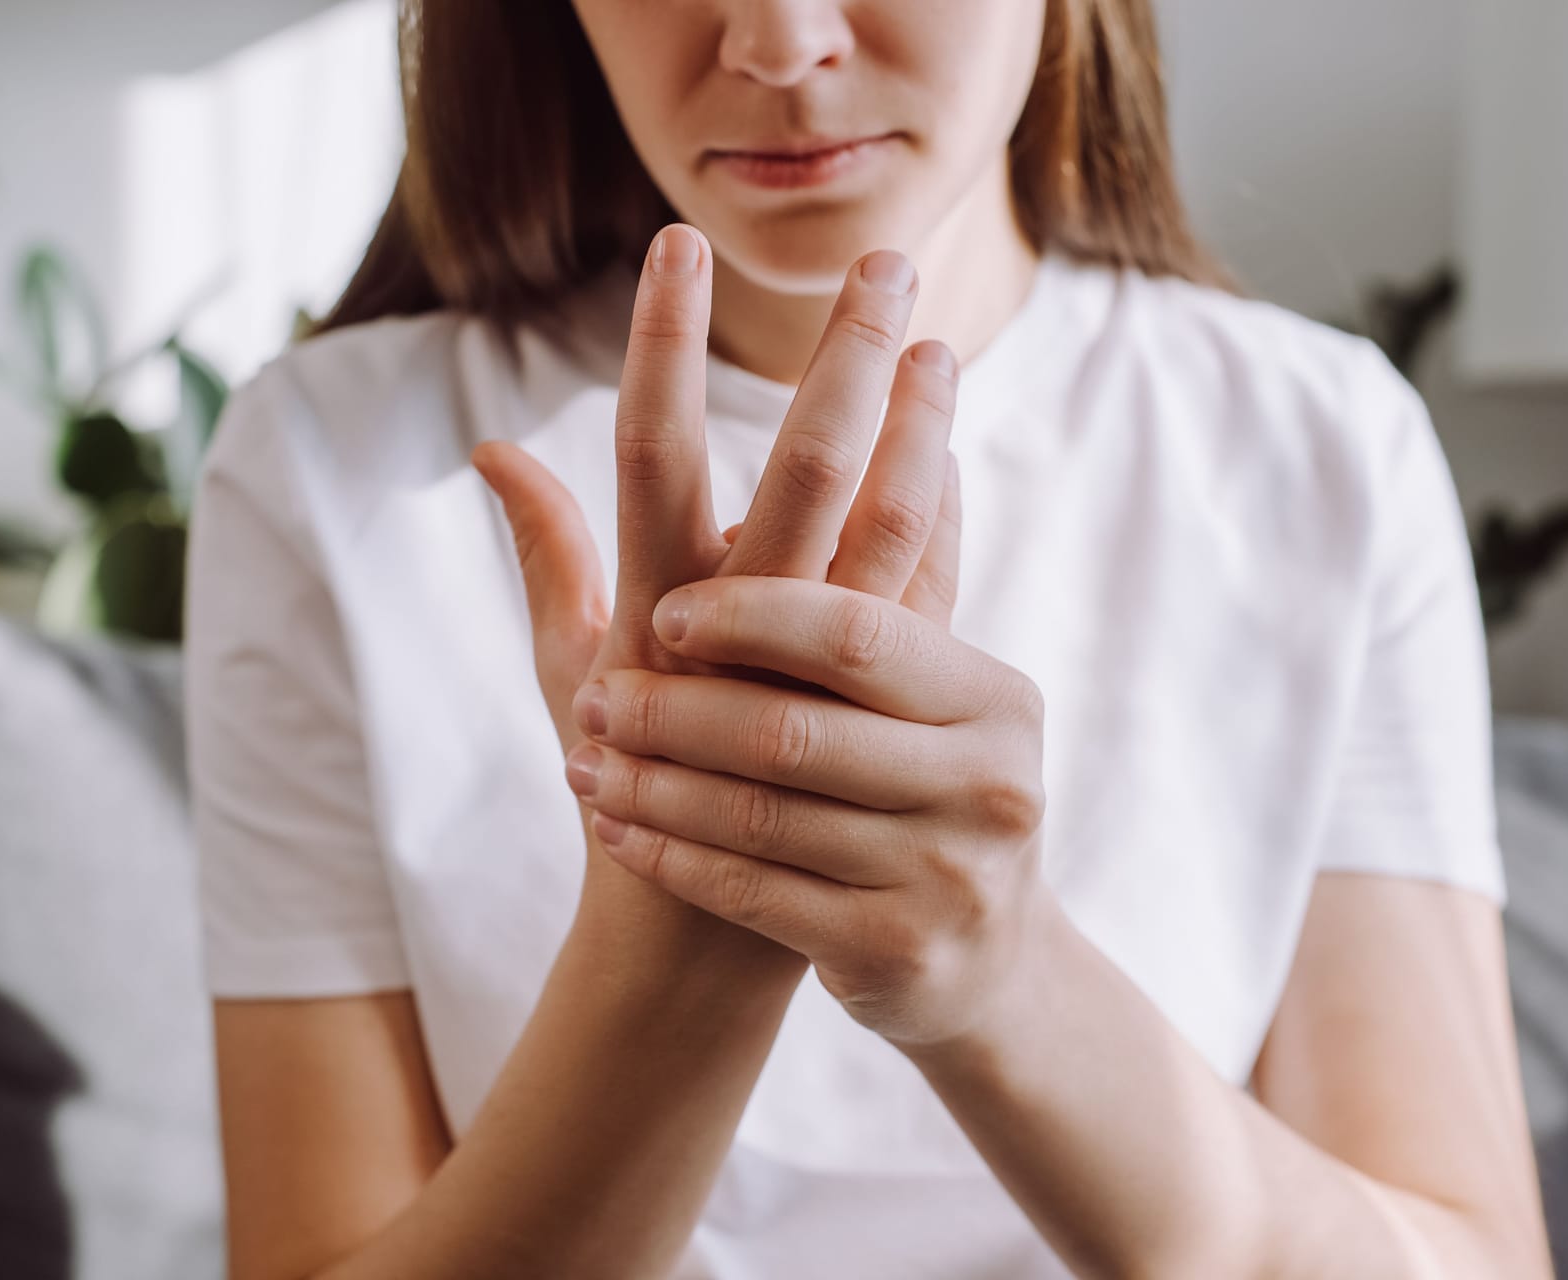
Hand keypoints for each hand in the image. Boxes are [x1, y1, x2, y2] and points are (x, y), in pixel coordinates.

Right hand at [472, 223, 961, 944]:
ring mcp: (817, 674)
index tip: (678, 244)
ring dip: (919, 426)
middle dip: (845, 359)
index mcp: (649, 608)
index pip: (651, 448)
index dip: (661, 344)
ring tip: (940, 336)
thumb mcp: (566, 667)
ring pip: (888, 528)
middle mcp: (738, 633)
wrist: (700, 931)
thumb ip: (545, 549)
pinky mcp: (877, 713)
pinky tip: (949, 447)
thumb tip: (494, 446)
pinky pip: (919, 598)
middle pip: (803, 469)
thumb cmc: (621, 786)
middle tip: (883, 261)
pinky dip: (936, 518)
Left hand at [563, 574, 1051, 1048]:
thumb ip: (909, 542)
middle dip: (681, 709)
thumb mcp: (929, 683)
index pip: (857, 634)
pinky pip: (754, 894)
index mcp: (985, 693)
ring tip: (581, 754)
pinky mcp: (897, 953)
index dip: (755, 617)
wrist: (981, 960)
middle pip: (796, 730)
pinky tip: (616, 829)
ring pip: (762, 816)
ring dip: (657, 784)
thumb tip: (925, 356)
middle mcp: (983, 781)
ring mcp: (946, 874)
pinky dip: (674, 855)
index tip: (665, 610)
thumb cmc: (926, 786)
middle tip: (595, 694)